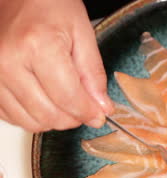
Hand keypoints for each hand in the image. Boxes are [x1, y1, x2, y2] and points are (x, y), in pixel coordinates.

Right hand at [0, 0, 112, 131]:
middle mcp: (8, 61)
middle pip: (48, 114)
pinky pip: (9, 115)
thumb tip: (101, 108)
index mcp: (38, 45)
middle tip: (85, 109)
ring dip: (52, 120)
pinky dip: (31, 115)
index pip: (68, 98)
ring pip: (28, 120)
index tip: (99, 115)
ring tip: (65, 103)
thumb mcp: (82, 32)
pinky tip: (44, 100)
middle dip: (72, 118)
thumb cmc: (48, 4)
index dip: (88, 112)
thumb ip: (93, 74)